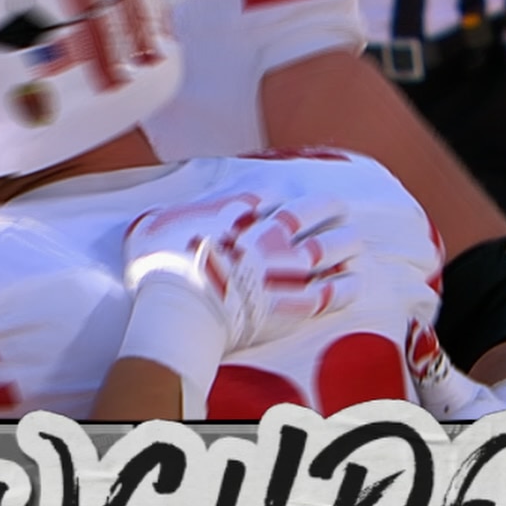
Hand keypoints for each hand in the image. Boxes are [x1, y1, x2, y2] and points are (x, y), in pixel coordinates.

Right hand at [124, 193, 361, 351]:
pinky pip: (328, 292)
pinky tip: (356, 281)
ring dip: (344, 243)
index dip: (275, 200)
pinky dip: (345, 286)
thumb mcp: (149, 227)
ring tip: (356, 240)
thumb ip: (164, 217)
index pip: (264, 198)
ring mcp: (280, 269)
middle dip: (325, 209)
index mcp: (232, 215)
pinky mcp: (291, 304)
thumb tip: (160, 215)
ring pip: (325, 249)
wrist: (178, 307)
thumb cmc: (158, 269)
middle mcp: (263, 236)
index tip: (281, 203)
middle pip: (305, 216)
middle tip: (339, 207)